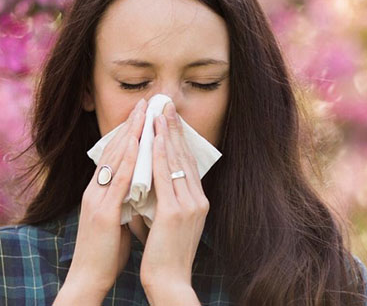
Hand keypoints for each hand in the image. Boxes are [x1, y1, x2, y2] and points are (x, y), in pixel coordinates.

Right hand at [58, 99, 146, 299]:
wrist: (91, 277)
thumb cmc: (108, 249)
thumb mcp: (118, 217)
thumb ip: (126, 198)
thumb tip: (143, 185)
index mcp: (100, 191)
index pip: (115, 155)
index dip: (129, 132)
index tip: (144, 114)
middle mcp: (95, 190)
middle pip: (114, 150)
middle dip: (131, 125)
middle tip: (146, 102)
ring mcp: (97, 200)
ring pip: (114, 160)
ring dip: (130, 134)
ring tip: (143, 114)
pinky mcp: (102, 213)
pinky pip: (117, 181)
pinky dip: (127, 161)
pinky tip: (137, 146)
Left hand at [140, 102, 207, 302]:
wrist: (169, 281)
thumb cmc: (164, 255)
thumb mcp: (168, 223)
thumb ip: (163, 202)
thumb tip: (148, 185)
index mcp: (198, 202)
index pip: (188, 165)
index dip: (179, 141)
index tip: (170, 121)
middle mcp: (198, 200)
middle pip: (185, 157)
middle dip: (174, 130)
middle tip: (166, 106)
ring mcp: (189, 205)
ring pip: (176, 162)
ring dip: (166, 135)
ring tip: (159, 113)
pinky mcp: (176, 212)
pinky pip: (166, 176)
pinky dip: (160, 154)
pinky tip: (155, 137)